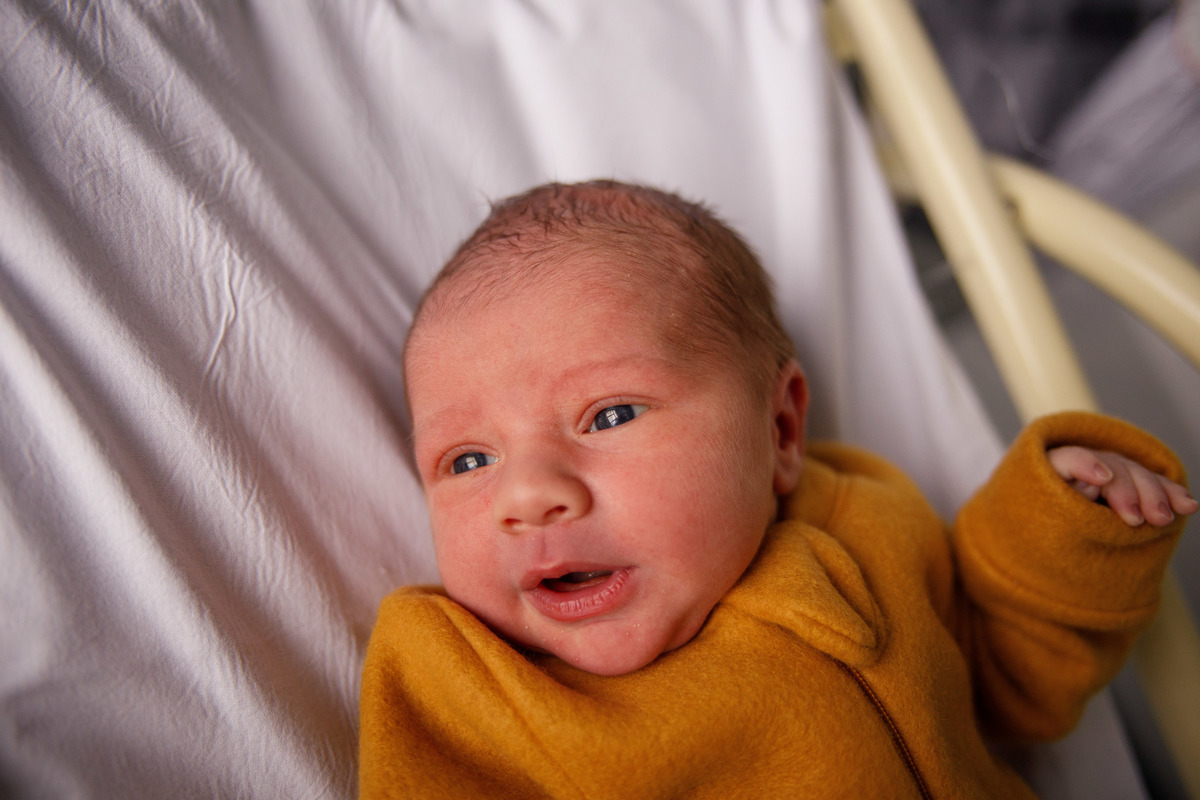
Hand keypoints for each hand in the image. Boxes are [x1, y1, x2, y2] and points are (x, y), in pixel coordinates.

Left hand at [1048, 446, 1197, 525]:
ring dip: (1154, 495)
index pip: (1069, 459)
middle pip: (1111, 468)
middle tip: (1136, 519)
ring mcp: (1114, 469)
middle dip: (1127, 492)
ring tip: (1163, 519)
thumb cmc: (1042, 521)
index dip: (1086, 465)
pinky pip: (1156, 485)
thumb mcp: (1041, 517)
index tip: (1103, 479)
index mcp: (1054, 465)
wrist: (1052, 521)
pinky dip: (1171, 495)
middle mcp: (1087, 462)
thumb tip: (1085, 494)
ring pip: (1138, 474)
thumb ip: (1059, 505)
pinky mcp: (1134, 482)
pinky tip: (1188, 506)